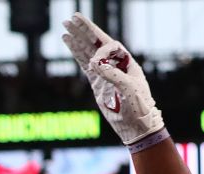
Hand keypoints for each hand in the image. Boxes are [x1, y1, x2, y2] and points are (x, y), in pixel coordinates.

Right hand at [61, 13, 164, 147]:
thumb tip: (94, 63)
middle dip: (85, 31)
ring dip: (77, 39)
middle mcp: (115, 64)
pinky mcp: (97, 82)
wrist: (136, 125)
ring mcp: (105, 72)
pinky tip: (68, 43)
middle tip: (72, 18)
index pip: (111, 46)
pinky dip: (76, 53)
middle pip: (98, 43)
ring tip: (65, 28)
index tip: (94, 62)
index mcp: (126, 62)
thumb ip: (112, 74)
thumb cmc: (138, 106)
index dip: (100, 49)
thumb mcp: (128, 89)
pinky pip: (84, 64)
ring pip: (88, 51)